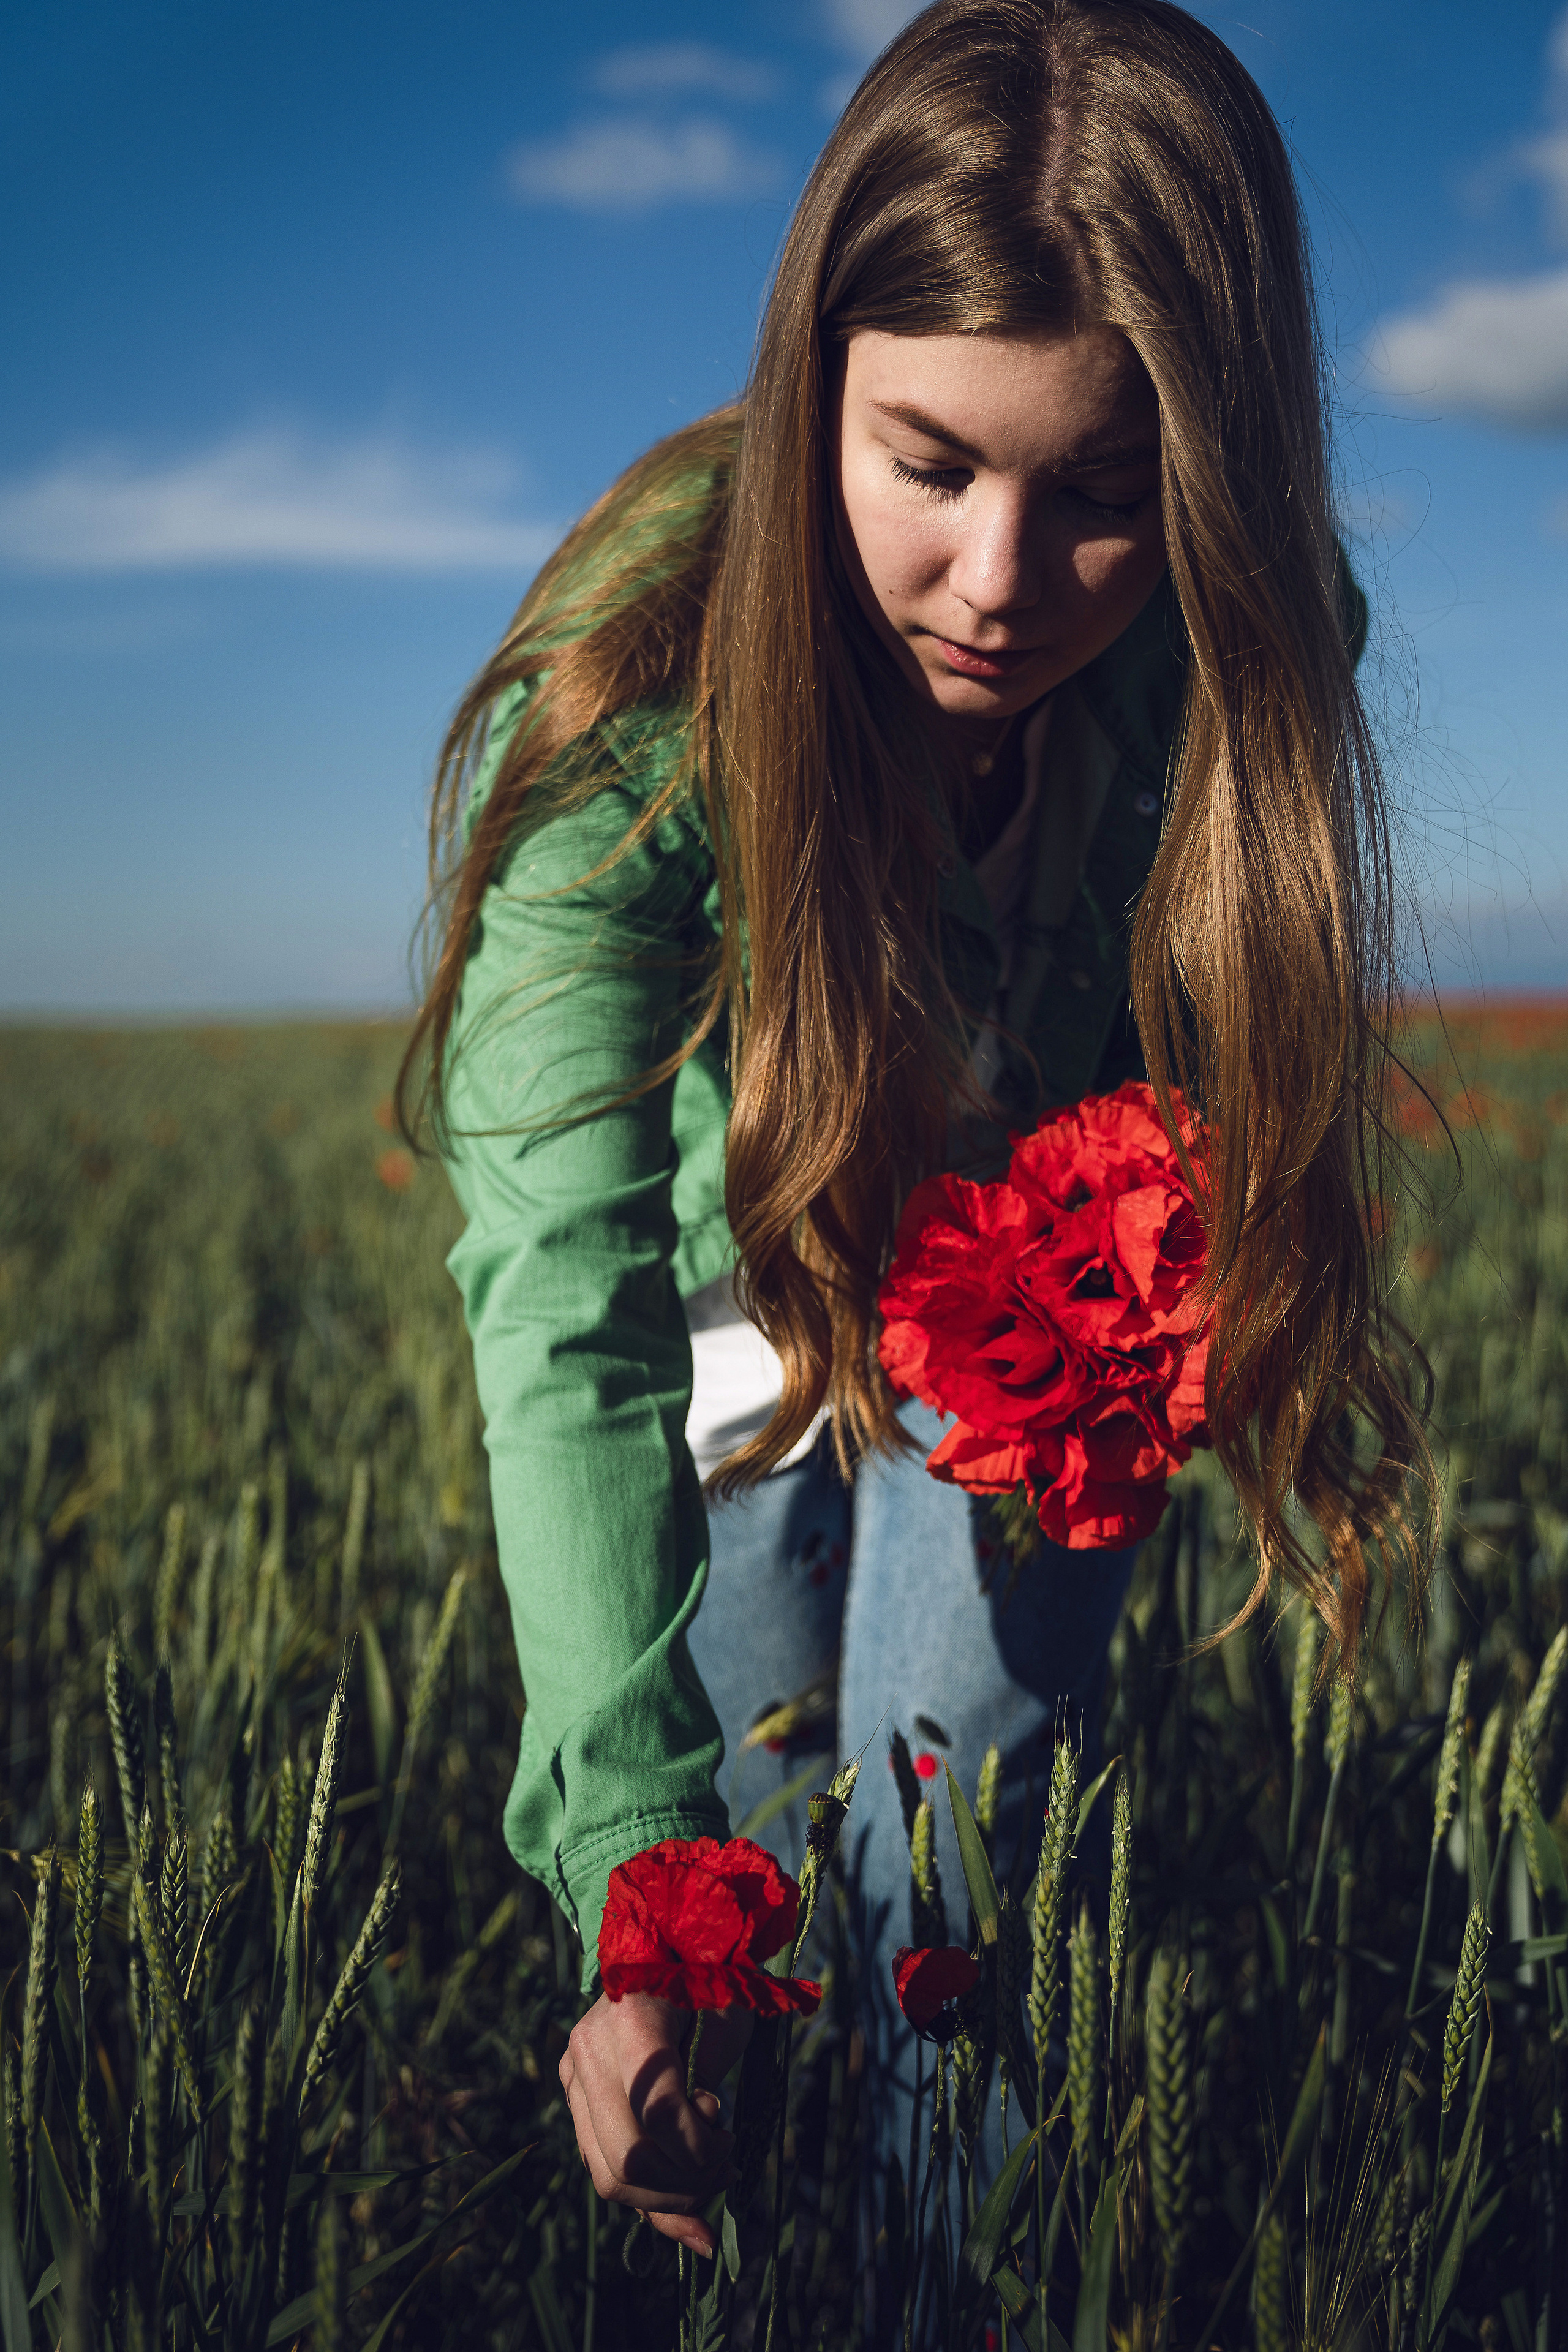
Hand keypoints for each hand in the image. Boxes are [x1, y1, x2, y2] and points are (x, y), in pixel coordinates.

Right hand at [559, 1992, 754, 2256]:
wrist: (665, 1956)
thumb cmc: (708, 1986)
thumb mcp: (724, 2026)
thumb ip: (707, 2089)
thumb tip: (698, 2154)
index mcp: (629, 2018)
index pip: (657, 2108)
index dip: (698, 2145)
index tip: (728, 2140)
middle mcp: (588, 2050)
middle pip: (628, 2154)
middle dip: (685, 2180)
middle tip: (725, 2165)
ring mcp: (574, 2078)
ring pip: (609, 2175)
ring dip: (667, 2196)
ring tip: (709, 2175)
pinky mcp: (576, 2102)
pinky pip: (603, 2169)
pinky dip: (647, 2200)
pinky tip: (688, 2208)